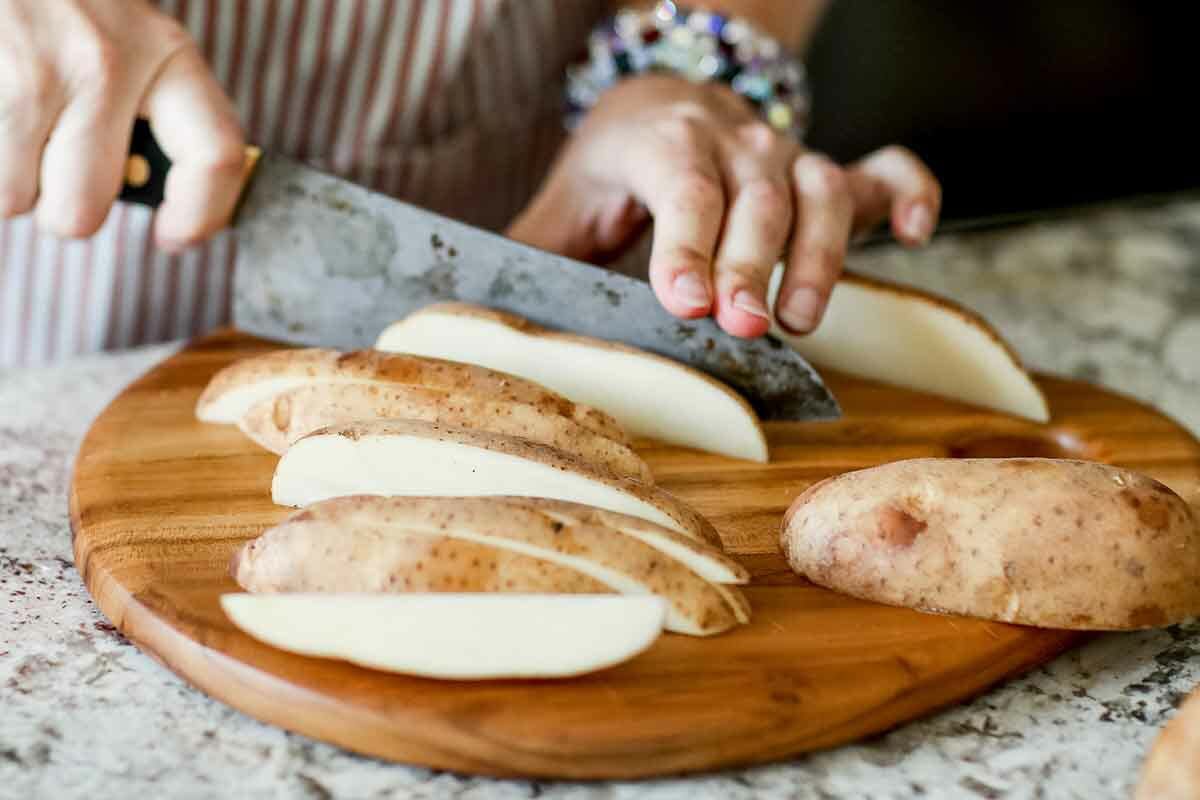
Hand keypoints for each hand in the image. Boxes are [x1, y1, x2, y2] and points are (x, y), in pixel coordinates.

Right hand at [0, 0, 244, 248]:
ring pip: (13, 200)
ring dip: (1, 177)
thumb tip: (142, 186)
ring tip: (5, 116)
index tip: (174, 237)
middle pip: (85, 210)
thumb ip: (143, 103)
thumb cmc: (47, 1)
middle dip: (53, 203)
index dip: (199, 215)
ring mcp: (34, 74)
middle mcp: (107, 64)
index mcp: (164, 52)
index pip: (216, 156)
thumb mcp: (118, 31)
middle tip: (40, 153)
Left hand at [508, 75, 940, 336]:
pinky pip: (886, 172)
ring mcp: (788, 152)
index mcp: (662, 140)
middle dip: (753, 262)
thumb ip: (537, 256)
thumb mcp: (563, 204)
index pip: (682, 187)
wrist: (660, 102)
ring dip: (823, 254)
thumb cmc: (611, 170)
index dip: (686, 243)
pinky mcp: (828, 170)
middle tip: (743, 326)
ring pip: (824, 189)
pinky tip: (917, 234)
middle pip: (758, 194)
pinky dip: (909, 194)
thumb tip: (474, 317)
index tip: (684, 303)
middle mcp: (734, 139)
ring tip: (803, 321)